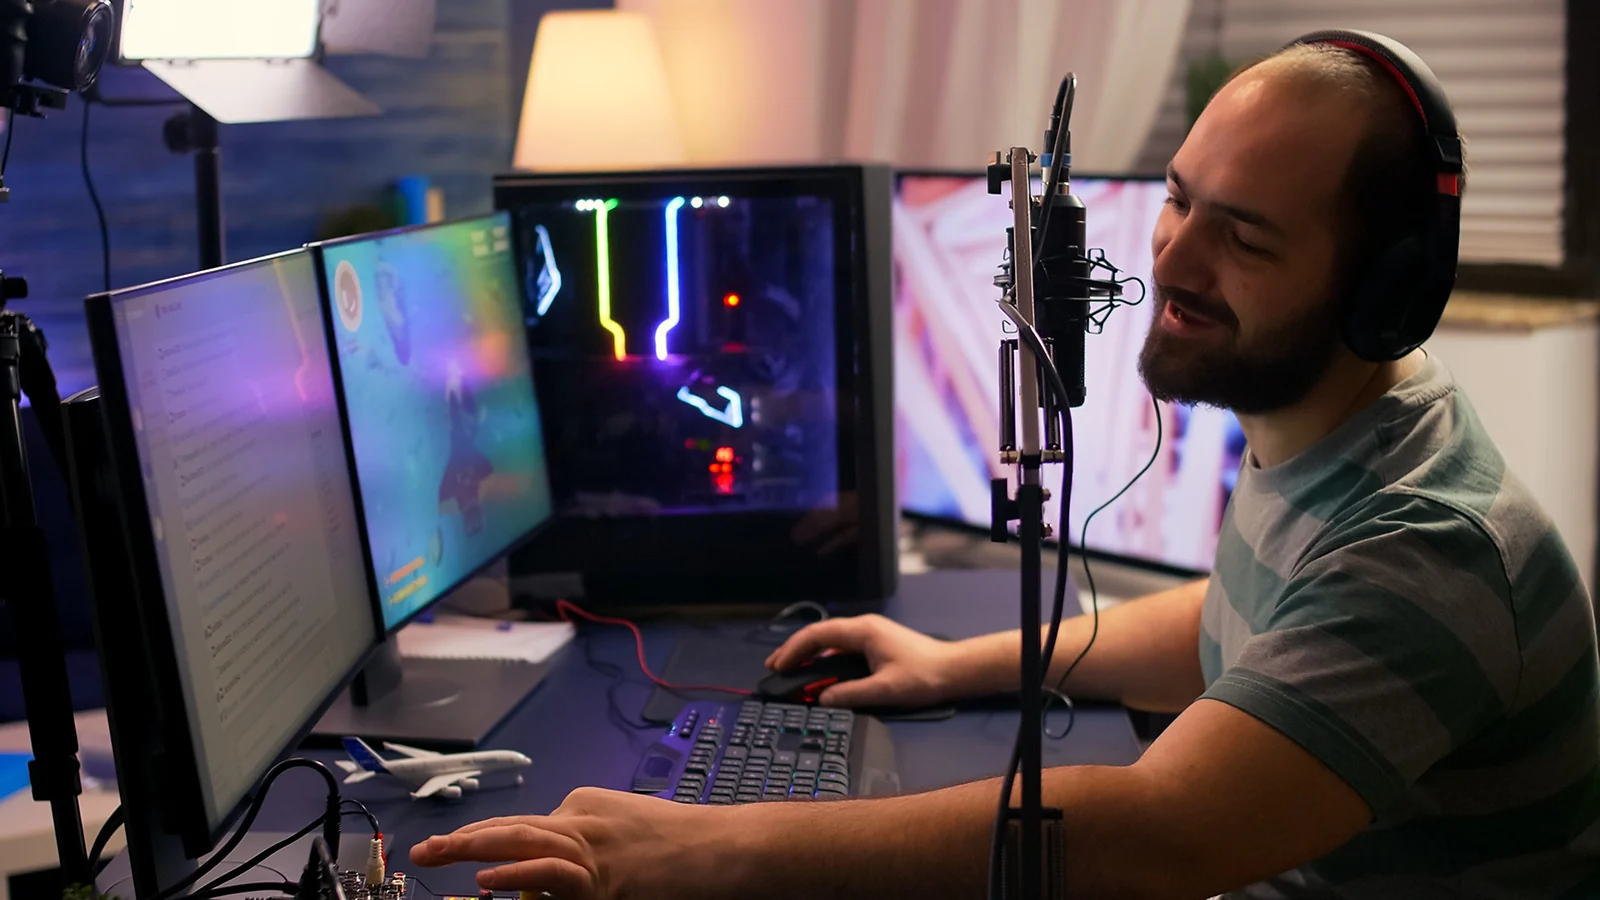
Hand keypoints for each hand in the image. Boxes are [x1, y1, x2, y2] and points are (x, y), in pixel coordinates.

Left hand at [409, 787, 731, 899]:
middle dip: (465, 838)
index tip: (457, 849)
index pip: (524, 823)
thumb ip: (587, 848)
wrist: (726, 849)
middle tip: (424, 850)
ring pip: (523, 839)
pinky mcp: (605, 878)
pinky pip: (553, 873)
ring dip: (474, 847)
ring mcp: (592, 846)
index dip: (485, 837)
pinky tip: (487, 879)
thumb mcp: (628, 832)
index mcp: (586, 808)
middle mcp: (583, 819)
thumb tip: (549, 880)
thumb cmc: (686, 848)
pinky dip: (518, 874)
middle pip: (512, 825)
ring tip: (436, 854)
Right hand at [765, 614, 967, 708]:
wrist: (954, 670)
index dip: (794, 649)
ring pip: (830, 640)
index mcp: (863, 631)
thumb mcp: (885, 690)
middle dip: (795, 649)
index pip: (818, 635)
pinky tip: (817, 672)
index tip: (778, 666)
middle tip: (774, 667)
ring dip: (809, 654)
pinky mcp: (875, 644)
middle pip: (820, 634)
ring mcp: (870, 634)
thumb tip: (821, 699)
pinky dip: (825, 658)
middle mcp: (864, 627)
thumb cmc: (923, 676)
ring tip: (789, 669)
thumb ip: (850, 694)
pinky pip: (842, 648)